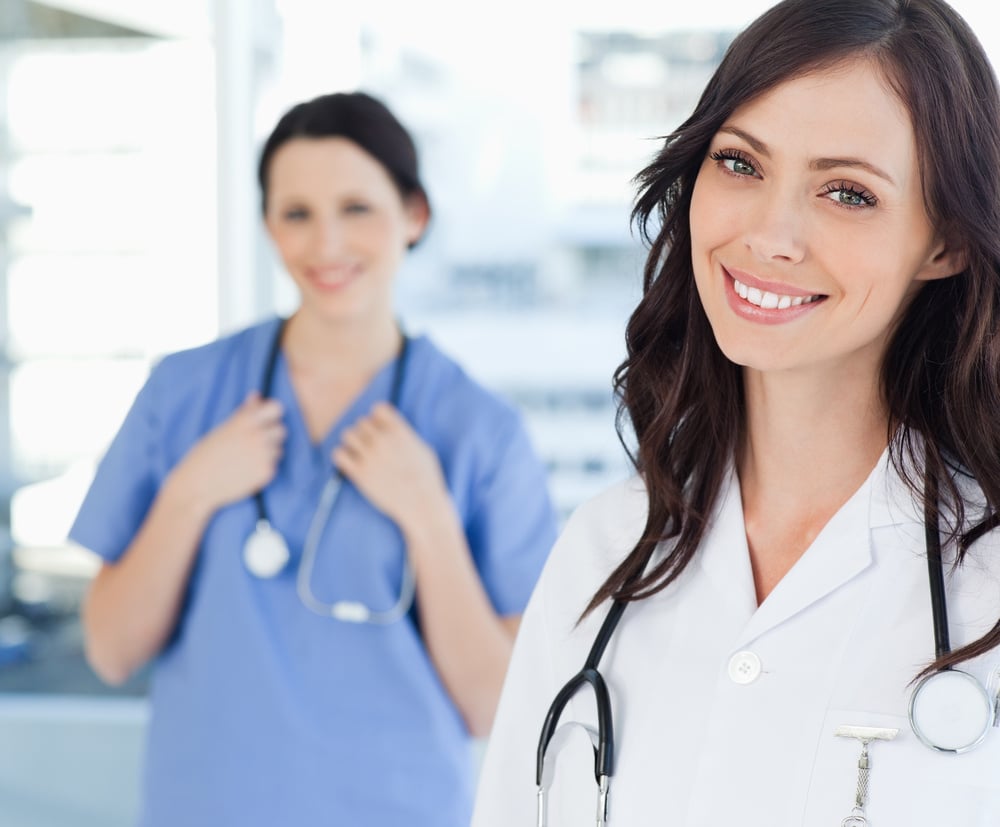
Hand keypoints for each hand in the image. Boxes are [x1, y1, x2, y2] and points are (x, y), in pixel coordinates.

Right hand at [177, 392, 286, 511]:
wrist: (197, 484)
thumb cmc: (206, 454)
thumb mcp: (224, 428)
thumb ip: (244, 412)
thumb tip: (256, 395)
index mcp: (246, 420)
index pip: (276, 408)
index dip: (271, 415)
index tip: (265, 422)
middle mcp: (258, 434)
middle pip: (281, 430)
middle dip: (271, 436)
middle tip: (252, 446)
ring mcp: (264, 454)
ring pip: (279, 449)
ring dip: (268, 453)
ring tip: (245, 460)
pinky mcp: (267, 472)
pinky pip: (273, 466)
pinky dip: (263, 469)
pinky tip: (246, 472)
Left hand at [333, 402, 447, 526]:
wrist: (421, 504)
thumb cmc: (427, 478)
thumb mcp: (423, 448)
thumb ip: (406, 435)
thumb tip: (394, 428)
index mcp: (399, 431)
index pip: (378, 409)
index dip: (378, 418)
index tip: (381, 430)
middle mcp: (382, 440)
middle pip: (362, 422)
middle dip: (366, 433)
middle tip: (371, 447)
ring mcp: (369, 456)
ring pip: (348, 434)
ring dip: (353, 442)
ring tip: (360, 453)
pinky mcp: (359, 473)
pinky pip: (339, 454)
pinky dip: (343, 457)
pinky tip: (351, 464)